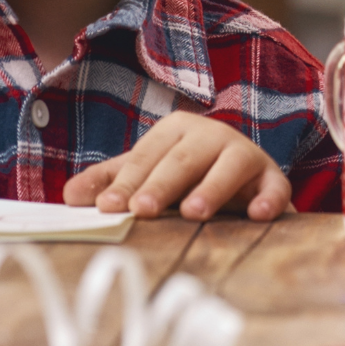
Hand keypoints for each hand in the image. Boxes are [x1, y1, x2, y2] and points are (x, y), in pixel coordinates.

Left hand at [65, 113, 291, 220]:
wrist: (241, 177)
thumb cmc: (183, 175)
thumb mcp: (145, 173)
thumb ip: (109, 182)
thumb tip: (69, 196)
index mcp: (176, 130)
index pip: (147, 156)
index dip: (127, 181)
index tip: (107, 206)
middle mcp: (212, 136)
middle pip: (184, 159)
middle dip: (161, 184)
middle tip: (141, 210)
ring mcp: (245, 154)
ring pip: (230, 166)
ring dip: (212, 189)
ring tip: (192, 213)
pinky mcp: (272, 177)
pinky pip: (274, 186)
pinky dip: (268, 199)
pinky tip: (255, 215)